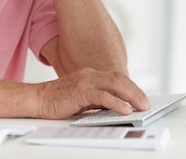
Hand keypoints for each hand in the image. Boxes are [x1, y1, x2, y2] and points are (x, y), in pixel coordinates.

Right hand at [35, 67, 149, 119]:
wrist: (38, 99)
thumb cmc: (58, 101)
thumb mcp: (82, 98)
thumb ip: (97, 99)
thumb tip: (115, 107)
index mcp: (91, 75)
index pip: (116, 78)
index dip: (131, 88)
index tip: (141, 98)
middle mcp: (90, 75)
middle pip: (119, 79)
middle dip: (136, 91)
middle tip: (146, 103)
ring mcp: (85, 81)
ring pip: (115, 85)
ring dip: (131, 96)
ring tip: (142, 106)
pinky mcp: (80, 91)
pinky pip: (103, 96)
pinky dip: (116, 103)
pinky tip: (125, 110)